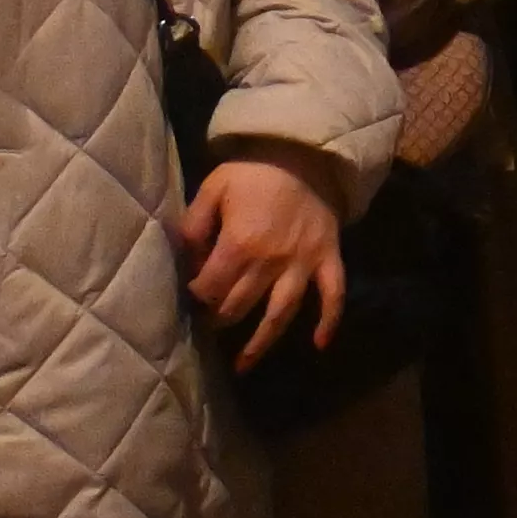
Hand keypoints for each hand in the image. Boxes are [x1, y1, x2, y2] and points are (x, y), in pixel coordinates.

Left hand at [181, 145, 348, 360]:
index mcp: (240, 244)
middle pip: (239, 307)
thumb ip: (192, 227)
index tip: (189, 297)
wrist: (304, 152)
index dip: (194, 296)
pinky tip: (320, 345)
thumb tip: (182, 262)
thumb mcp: (211, 190)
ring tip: (242, 365)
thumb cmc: (252, 173)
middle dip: (219, 320)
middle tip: (209, 323)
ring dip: (261, 342)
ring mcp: (303, 262)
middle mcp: (271, 261)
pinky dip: (330, 320)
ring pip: (280, 313)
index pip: (209, 288)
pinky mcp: (328, 257)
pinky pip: (333, 293)